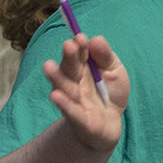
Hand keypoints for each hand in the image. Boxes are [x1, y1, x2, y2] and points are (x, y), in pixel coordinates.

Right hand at [42, 33, 128, 152]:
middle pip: (69, 68)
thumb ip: (106, 56)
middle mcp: (75, 82)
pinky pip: (71, 111)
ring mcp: (75, 100)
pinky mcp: (79, 119)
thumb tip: (96, 38)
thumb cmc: (109, 93)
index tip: (80, 37)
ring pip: (64, 88)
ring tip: (48, 66)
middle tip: (68, 45)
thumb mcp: (114, 71)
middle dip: (68, 57)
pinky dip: (64, 104)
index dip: (79, 46)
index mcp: (83, 68)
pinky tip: (54, 96)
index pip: (78, 55)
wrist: (108, 125)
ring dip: (57, 77)